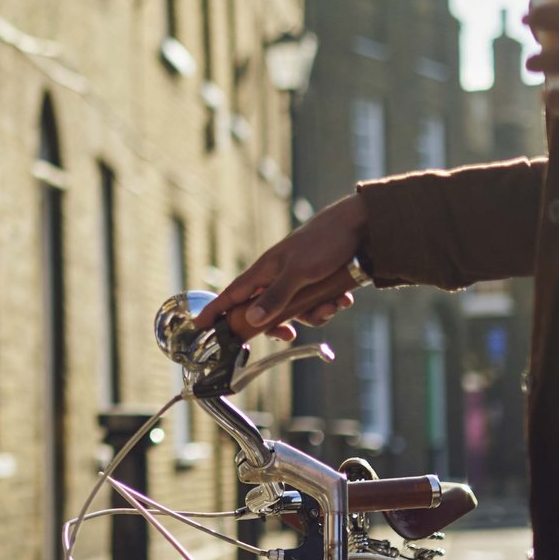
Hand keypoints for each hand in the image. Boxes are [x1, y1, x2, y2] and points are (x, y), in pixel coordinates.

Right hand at [202, 193, 366, 340]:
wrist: (359, 225)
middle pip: (264, 311)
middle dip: (279, 324)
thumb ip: (275, 297)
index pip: (232, 294)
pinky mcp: (317, 282)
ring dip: (315, 313)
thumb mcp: (299, 272)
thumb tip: (251, 320)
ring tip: (332, 304)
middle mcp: (277, 277)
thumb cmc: (324, 242)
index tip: (199, 326)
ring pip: (295, 311)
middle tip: (289, 334)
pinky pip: (316, 305)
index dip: (215, 310)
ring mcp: (297, 280)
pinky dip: (329, 304)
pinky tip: (342, 298)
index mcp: (264, 271)